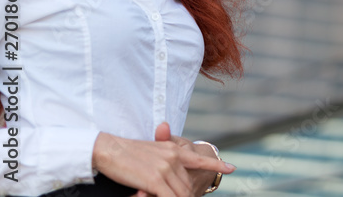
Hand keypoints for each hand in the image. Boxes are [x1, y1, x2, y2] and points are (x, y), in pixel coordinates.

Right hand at [90, 125, 232, 196]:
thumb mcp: (153, 153)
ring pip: (180, 194)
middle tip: (178, 194)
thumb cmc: (128, 153)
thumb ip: (168, 161)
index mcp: (175, 150)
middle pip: (186, 186)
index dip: (217, 164)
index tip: (232, 168)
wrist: (110, 149)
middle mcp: (174, 158)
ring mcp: (166, 169)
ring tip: (161, 194)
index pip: (200, 159)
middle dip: (185, 196)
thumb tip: (174, 174)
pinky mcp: (155, 180)